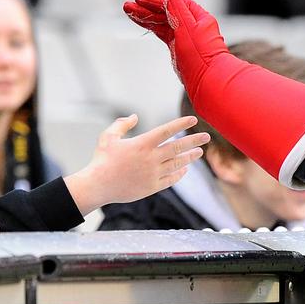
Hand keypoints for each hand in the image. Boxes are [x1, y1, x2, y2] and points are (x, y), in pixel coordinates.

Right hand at [63, 115, 209, 214]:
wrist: (98, 185)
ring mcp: (153, 173)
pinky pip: (171, 179)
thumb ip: (122, 124)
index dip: (182, 124)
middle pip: (178, 147)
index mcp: (142, 144)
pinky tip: (184, 169)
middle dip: (194, 141)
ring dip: (190, 157)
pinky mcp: (152, 186)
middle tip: (206, 136)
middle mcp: (151, 158)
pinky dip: (179, 173)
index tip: (193, 120)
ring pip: (177, 163)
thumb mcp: (108, 136)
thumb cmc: (101, 159)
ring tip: (199, 152)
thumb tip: (135, 117)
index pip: (167, 130)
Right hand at [122, 0, 229, 94]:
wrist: (207, 81)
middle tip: (129, 5)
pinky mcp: (178, 48)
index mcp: (198, 17)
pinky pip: (163, 33)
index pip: (174, 2)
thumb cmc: (202, 56)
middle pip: (166, 11)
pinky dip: (151, 26)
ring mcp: (184, 37)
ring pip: (162, 22)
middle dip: (147, 8)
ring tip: (128, 12)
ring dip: (145, 16)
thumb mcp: (187, 27)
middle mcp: (192, 25)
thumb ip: (177, 9)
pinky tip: (142, 22)